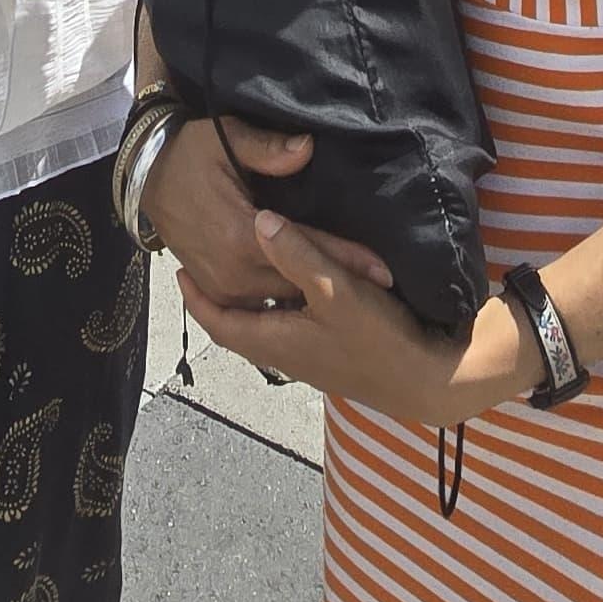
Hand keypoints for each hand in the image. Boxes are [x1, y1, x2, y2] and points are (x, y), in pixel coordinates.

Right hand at [140, 113, 392, 311]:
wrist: (147, 176)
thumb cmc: (190, 152)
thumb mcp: (226, 138)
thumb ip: (268, 149)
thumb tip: (308, 148)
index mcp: (241, 236)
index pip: (307, 250)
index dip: (347, 259)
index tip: (384, 271)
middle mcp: (234, 272)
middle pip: (300, 282)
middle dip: (338, 283)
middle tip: (382, 287)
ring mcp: (224, 287)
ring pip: (282, 301)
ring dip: (313, 297)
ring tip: (359, 299)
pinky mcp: (217, 291)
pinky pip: (260, 308)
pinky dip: (287, 303)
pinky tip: (313, 303)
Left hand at [182, 210, 537, 424]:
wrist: (423, 381)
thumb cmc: (375, 338)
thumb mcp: (336, 290)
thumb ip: (297, 254)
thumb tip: (258, 220)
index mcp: (276, 339)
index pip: (220, 321)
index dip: (196, 298)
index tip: (179, 271)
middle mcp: (285, 354)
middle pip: (238, 327)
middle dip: (217, 299)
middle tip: (204, 266)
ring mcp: (310, 359)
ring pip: (264, 328)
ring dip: (248, 303)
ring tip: (242, 270)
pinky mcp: (331, 356)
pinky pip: (288, 329)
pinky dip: (276, 308)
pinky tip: (291, 290)